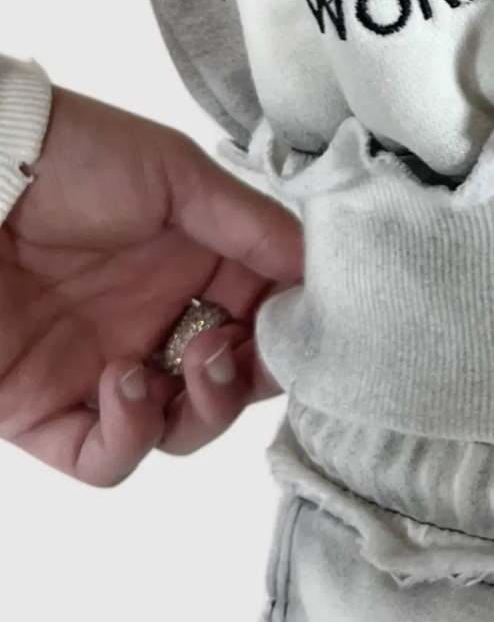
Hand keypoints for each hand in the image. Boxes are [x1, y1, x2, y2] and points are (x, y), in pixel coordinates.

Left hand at [0, 86, 302, 485]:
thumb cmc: (74, 160)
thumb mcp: (179, 175)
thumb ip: (254, 226)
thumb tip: (321, 273)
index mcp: (193, 273)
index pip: (264, 327)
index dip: (290, 336)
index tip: (304, 325)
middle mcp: (154, 327)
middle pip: (232, 388)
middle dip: (250, 379)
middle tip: (233, 345)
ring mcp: (102, 373)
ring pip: (181, 432)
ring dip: (203, 408)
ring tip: (189, 359)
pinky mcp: (45, 412)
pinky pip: (104, 461)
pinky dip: (129, 437)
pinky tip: (124, 382)